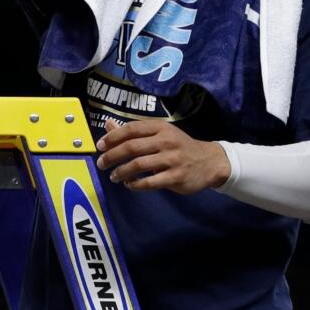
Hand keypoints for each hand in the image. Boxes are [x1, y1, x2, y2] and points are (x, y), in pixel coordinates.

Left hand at [95, 118, 230, 194]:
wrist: (209, 162)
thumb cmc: (179, 147)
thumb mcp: (160, 134)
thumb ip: (134, 131)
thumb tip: (108, 125)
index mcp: (160, 127)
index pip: (131, 129)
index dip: (113, 137)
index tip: (100, 146)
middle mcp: (166, 141)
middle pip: (132, 147)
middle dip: (112, 156)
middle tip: (101, 164)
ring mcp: (172, 159)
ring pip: (139, 165)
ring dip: (121, 171)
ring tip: (113, 176)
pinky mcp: (176, 177)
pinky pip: (150, 182)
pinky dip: (135, 184)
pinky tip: (129, 184)